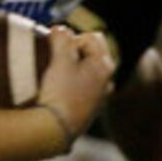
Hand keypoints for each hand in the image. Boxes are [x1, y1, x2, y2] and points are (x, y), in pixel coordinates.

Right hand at [34, 27, 114, 151]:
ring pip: (86, 73)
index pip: (91, 37)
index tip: (56, 49)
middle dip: (73, 53)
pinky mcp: (88, 112)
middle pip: (91, 55)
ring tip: (55, 78)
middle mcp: (107, 81)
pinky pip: (82, 90)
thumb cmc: (59, 92)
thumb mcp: (60, 59)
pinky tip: (58, 94)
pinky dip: (71, 87)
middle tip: (56, 61)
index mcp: (104, 65)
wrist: (54, 130)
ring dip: (72, 71)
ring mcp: (99, 98)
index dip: (71, 39)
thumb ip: (61, 38)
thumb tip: (60, 29)